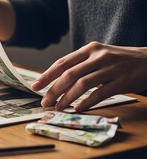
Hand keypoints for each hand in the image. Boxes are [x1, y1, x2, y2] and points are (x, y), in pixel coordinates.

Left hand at [32, 41, 146, 111]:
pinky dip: (87, 102)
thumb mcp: (99, 56)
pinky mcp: (122, 80)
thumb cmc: (119, 60)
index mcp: (89, 49)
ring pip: (82, 84)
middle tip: (45, 102)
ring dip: (67, 98)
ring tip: (59, 107)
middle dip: (54, 90)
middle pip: (69, 75)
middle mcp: (98, 56)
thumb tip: (56, 81)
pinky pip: (101, 93)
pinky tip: (78, 109)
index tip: (35, 87)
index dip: (47, 76)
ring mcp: (111, 67)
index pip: (62, 63)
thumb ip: (80, 65)